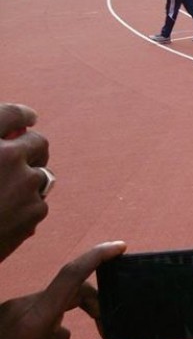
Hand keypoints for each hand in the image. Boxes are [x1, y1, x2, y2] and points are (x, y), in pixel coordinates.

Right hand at [0, 103, 50, 262]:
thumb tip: (8, 141)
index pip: (11, 115)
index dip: (23, 115)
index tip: (30, 119)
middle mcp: (6, 156)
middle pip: (37, 142)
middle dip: (34, 150)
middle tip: (27, 161)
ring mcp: (24, 182)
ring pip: (42, 176)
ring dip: (29, 183)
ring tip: (6, 200)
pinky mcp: (36, 208)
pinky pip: (38, 204)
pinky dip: (26, 211)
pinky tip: (4, 223)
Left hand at [0, 242, 141, 338]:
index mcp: (36, 320)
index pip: (71, 275)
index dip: (98, 256)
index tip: (120, 247)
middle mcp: (22, 306)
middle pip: (72, 290)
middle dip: (94, 307)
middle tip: (105, 334)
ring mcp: (12, 308)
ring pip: (57, 301)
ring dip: (71, 319)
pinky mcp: (6, 312)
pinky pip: (40, 308)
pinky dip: (52, 323)